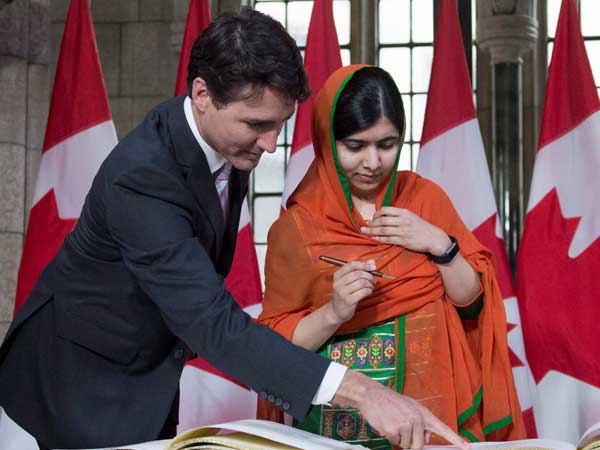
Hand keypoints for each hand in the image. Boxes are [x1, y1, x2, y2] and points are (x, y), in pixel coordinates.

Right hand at [328, 260, 375, 323]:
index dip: (364, 265)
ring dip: (370, 284)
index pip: (352, 265)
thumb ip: (360, 270)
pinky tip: (368, 292)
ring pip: (362, 283)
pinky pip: (363, 292)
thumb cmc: (344, 294)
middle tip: (373, 280)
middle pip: (358, 273)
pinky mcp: (348, 301)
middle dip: (369, 276)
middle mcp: (338, 282)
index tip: (372, 267)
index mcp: (338, 275)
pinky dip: (369, 291)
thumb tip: (372, 262)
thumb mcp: (348, 281)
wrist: (336, 311)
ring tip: (370, 287)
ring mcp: (342, 292)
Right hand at [333, 371, 469, 449]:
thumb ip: (421, 422)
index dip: (456, 440)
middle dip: (410, 443)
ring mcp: (406, 425)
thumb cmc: (392, 402)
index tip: (467, 448)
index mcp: (424, 414)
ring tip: (392, 422)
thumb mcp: (411, 407)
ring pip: (406, 446)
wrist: (372, 394)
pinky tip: (386, 423)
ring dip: (398, 438)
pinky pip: (394, 442)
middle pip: (419, 446)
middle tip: (401, 429)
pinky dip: (389, 436)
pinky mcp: (393, 430)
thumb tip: (426, 437)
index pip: (443, 429)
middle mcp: (417, 420)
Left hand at [361, 207, 450, 255]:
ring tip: (364, 231)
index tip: (372, 218)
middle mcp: (403, 221)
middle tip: (364, 226)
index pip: (385, 210)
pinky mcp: (403, 241)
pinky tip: (373, 238)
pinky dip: (379, 238)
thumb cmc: (421, 227)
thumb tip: (383, 216)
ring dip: (371, 231)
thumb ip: (398, 215)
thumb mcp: (411, 216)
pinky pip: (388, 239)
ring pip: (383, 230)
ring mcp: (403, 231)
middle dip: (371, 224)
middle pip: (382, 221)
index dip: (376, 214)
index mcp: (404, 212)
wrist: (433, 238)